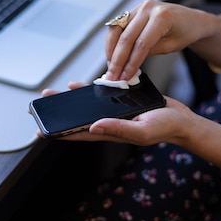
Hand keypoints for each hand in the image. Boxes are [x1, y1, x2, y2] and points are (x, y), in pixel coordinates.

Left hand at [36, 85, 194, 146]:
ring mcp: (113, 114)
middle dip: (59, 114)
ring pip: (86, 108)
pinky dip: (88, 91)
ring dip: (70, 102)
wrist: (181, 120)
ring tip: (53, 94)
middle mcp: (108, 123)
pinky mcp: (120, 103)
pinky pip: (100, 97)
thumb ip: (118, 129)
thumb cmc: (164, 128)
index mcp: (110, 132)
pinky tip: (78, 86)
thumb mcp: (142, 130)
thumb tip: (92, 126)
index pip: (78, 134)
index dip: (59, 133)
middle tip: (39, 106)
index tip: (40, 129)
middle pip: (77, 120)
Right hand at [105, 0, 212, 80]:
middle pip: (126, 37)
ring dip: (110, 50)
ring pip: (116, 30)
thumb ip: (148, 53)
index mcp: (162, 17)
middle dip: (117, 60)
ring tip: (110, 67)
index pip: (141, 44)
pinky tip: (112, 55)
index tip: (124, 77)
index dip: (130, 63)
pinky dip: (113, 41)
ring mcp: (139, 7)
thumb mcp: (170, 47)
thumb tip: (128, 66)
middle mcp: (148, 8)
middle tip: (112, 76)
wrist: (191, 19)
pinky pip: (117, 26)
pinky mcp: (133, 10)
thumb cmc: (185, 32)